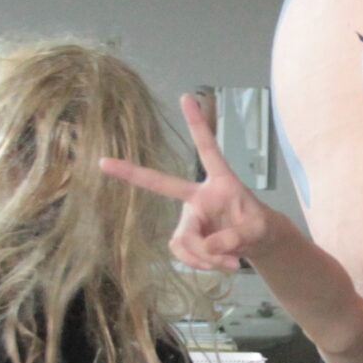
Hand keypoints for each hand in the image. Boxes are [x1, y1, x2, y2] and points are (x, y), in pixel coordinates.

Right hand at [99, 94, 275, 270]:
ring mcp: (189, 216)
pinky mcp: (186, 235)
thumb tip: (208, 247)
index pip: (207, 149)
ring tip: (229, 263)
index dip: (197, 125)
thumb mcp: (258, 231)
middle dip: (131, 173)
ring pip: (182, 240)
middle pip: (161, 185)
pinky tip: (218, 265)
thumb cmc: (260, 227)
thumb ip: (236, 238)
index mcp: (220, 182)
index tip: (186, 97)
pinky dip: (199, 263)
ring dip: (203, 257)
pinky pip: (183, 252)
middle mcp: (197, 195)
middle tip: (103, 162)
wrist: (256, 243)